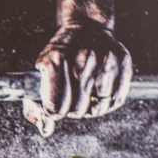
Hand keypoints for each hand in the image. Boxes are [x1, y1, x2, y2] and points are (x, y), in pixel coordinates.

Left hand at [23, 21, 132, 136]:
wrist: (85, 27)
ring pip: (98, 109)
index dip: (54, 112)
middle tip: (70, 96)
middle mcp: (82, 60)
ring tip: (84, 94)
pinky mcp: (123, 63)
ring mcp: (105, 61)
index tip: (54, 105)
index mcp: (56, 61)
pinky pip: (116, 100)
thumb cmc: (58, 54)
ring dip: (90, 107)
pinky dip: (106, 103)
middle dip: (71, 109)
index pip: (55, 108)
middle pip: (76, 111)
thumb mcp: (38, 75)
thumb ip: (34, 106)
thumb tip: (46, 130)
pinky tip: (98, 92)